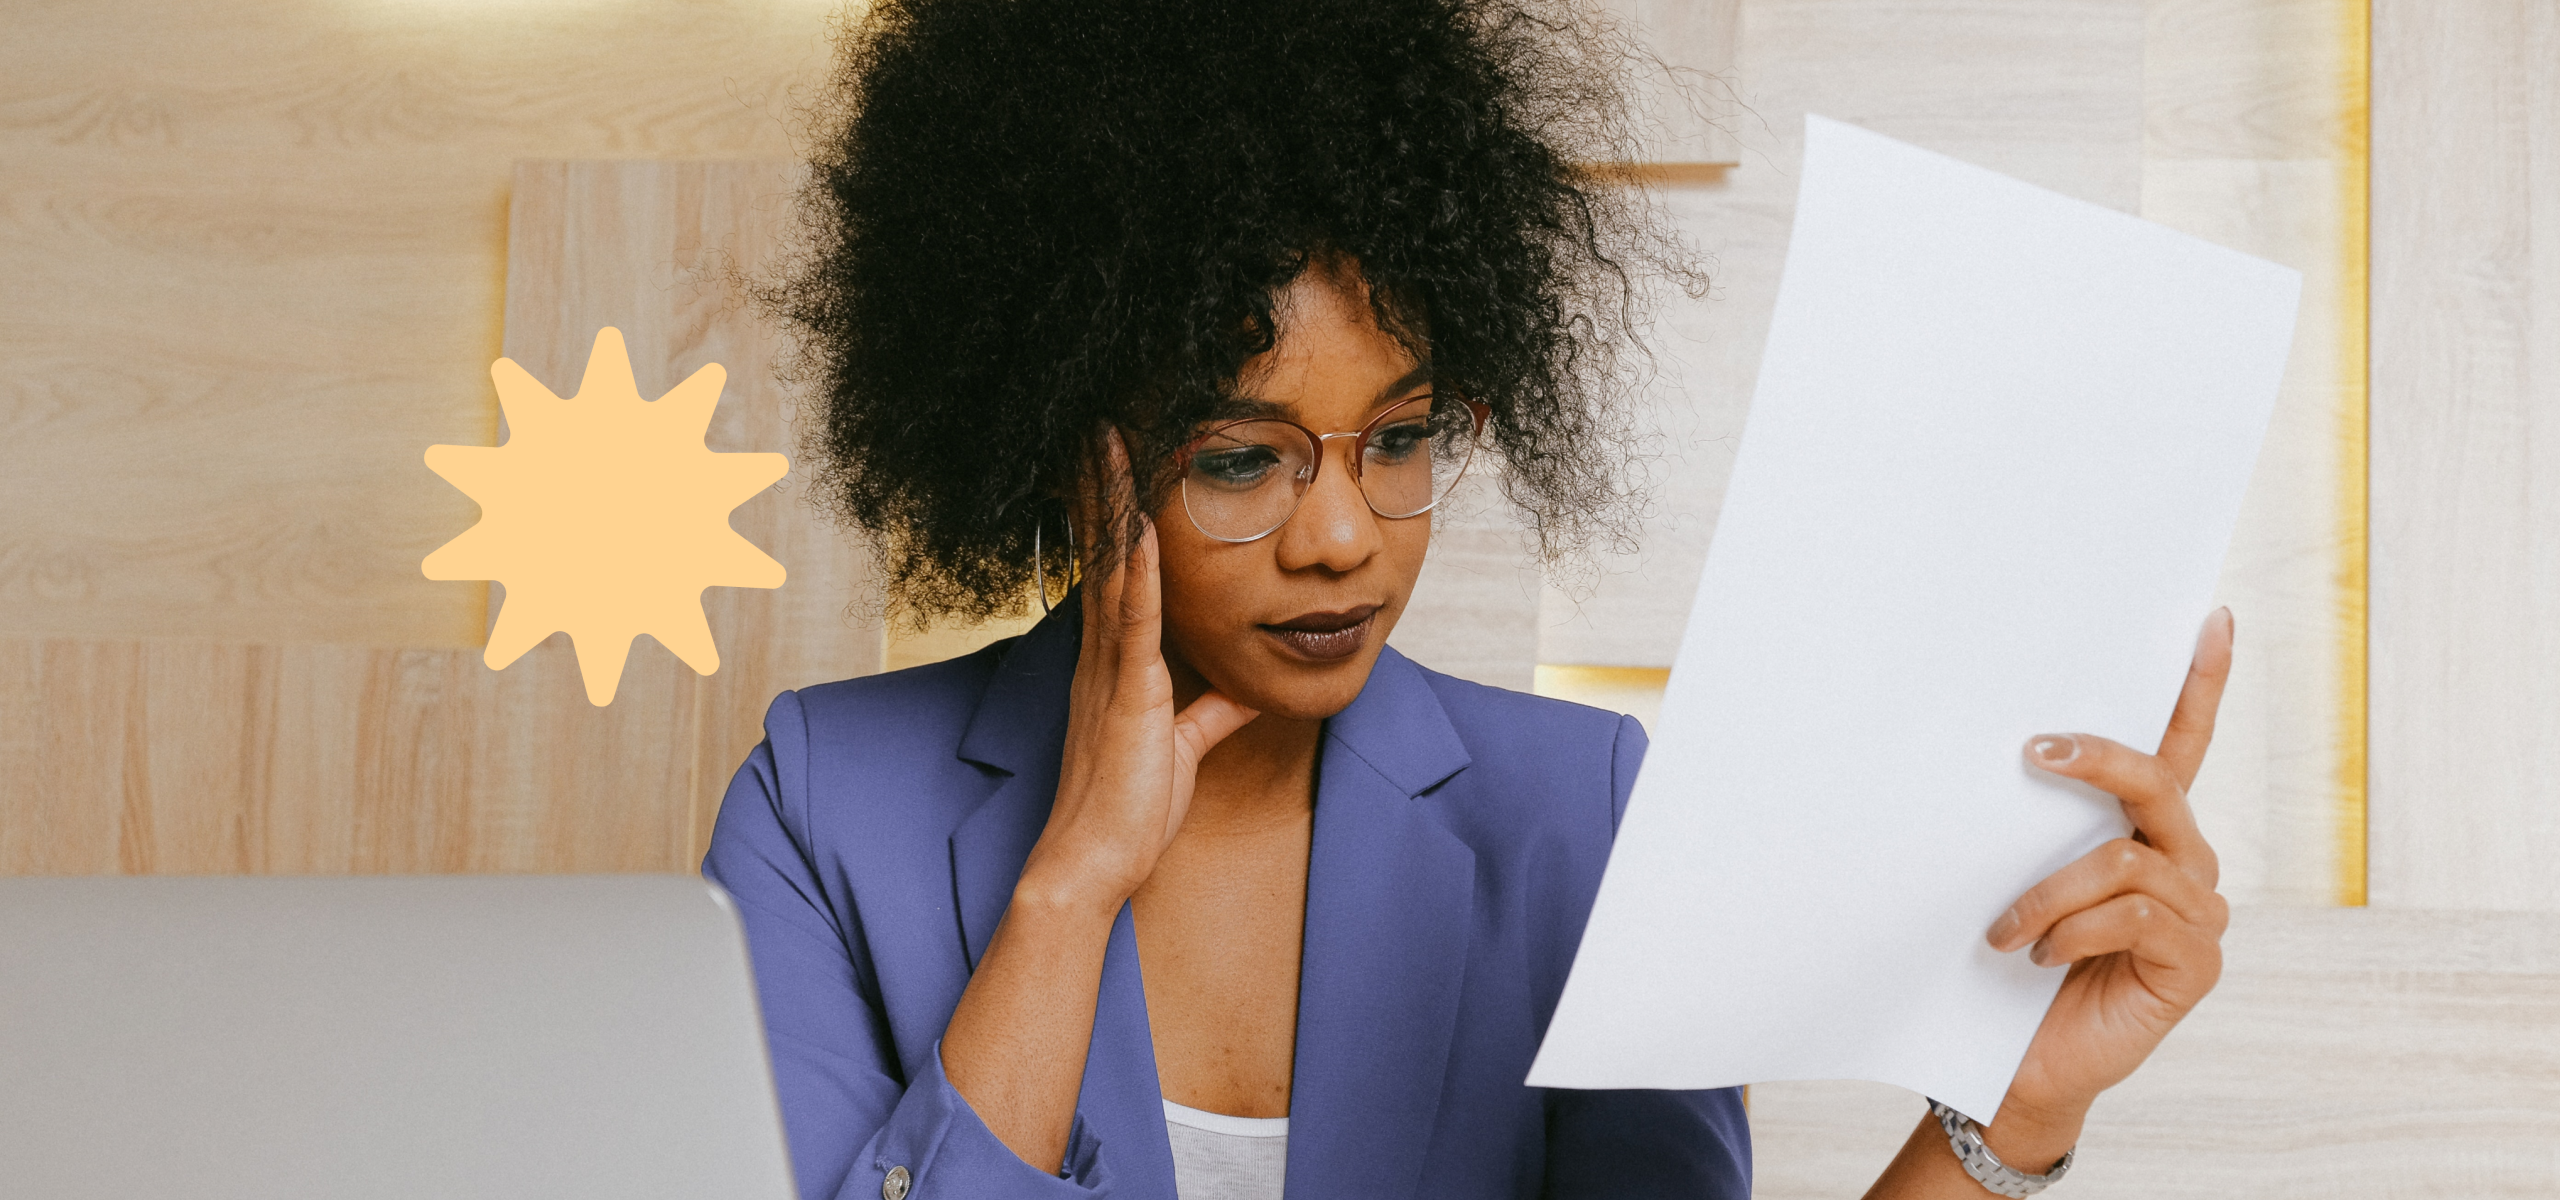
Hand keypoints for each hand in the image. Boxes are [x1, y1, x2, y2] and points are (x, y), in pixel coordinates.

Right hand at [1017, 428, 1261, 911]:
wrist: (1093, 862)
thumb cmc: (1129, 813)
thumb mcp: (1183, 748)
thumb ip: (1210, 712)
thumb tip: (1242, 689)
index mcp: (1113, 663)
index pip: (1115, 571)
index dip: (1113, 513)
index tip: (1116, 461)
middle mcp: (1102, 654)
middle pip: (1103, 551)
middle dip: (1101, 486)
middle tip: (1099, 424)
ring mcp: (1110, 669)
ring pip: (1112, 567)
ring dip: (1113, 502)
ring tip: (1109, 442)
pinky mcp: (1129, 692)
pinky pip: (1133, 619)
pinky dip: (1138, 570)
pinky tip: (1141, 524)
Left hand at [1979, 608, 2235, 1159]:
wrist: (2015, 1065)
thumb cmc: (2010, 965)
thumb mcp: (2015, 877)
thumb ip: (2030, 823)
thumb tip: (2008, 746)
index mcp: (2145, 832)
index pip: (2181, 746)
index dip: (2201, 685)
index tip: (2211, 619)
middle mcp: (2184, 862)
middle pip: (2157, 782)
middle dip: (2098, 758)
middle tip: (2035, 749)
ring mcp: (2197, 913)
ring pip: (2126, 859)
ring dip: (2050, 891)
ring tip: (2003, 930)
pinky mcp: (2193, 963)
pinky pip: (2133, 915)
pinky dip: (2071, 930)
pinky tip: (2037, 958)